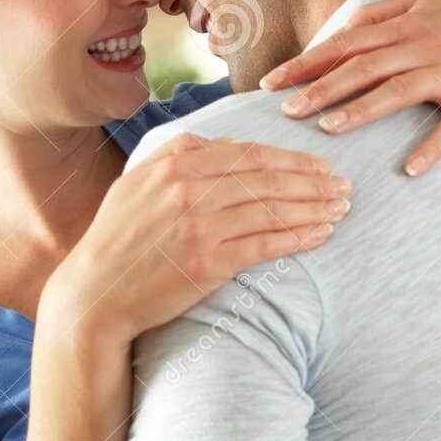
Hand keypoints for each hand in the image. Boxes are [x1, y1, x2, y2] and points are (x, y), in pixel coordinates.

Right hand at [51, 134, 351, 341]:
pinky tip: (321, 234)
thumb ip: (178, 160)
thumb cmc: (118, 240)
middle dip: (313, 181)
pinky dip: (299, 237)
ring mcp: (201, 223)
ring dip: (314, 207)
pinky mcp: (210, 261)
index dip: (290, 158)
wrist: (96, 292)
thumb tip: (223, 148)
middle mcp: (190, 186)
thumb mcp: (139, 184)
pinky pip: (266, 243)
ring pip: (273, 208)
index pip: (248, 153)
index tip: (318, 165)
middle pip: (268, 177)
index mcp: (175, 160)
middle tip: (344, 185)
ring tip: (342, 208)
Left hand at [260, 0, 440, 175]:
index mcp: (405, 25)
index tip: (270, 83)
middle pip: (362, 66)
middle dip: (320, 87)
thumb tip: (343, 26)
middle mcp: (421, 45)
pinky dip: (433, 147)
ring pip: (398, 90)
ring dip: (362, 109)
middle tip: (284, 110)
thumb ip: (383, 12)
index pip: (344, 44)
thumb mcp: (427, 3)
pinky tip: (411, 169)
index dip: (305, 63)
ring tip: (328, 130)